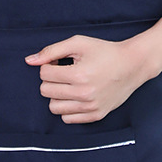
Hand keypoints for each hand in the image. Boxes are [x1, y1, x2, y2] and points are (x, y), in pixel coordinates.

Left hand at [25, 35, 146, 123]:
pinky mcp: (96, 116)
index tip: (59, 61)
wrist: (132, 65)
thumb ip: (51, 50)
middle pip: (46, 91)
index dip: (49, 65)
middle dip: (51, 79)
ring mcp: (90, 107)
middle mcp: (84, 94)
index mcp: (79, 75)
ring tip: (69, 84)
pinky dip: (67, 107)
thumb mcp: (78, 43)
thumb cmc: (104, 51)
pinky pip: (67, 118)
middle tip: (64, 71)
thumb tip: (29, 61)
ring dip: (57, 94)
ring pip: (54, 107)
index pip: (44, 74)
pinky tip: (75, 94)